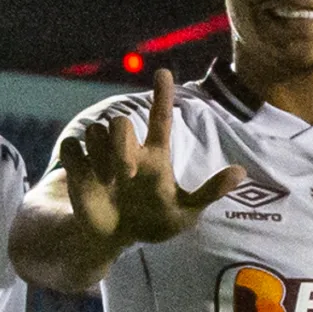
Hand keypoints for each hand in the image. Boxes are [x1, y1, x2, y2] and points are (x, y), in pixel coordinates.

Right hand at [56, 68, 243, 250]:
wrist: (115, 239)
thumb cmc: (153, 223)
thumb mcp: (185, 213)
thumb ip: (210, 192)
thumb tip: (242, 172)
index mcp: (155, 154)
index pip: (159, 117)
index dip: (162, 95)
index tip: (163, 73)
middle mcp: (128, 148)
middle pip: (120, 122)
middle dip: (121, 143)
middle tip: (129, 174)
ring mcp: (100, 156)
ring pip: (95, 130)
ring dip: (102, 155)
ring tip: (110, 183)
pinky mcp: (77, 167)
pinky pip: (71, 146)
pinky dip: (78, 160)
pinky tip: (89, 178)